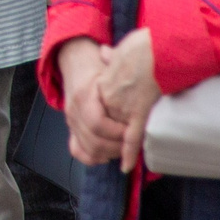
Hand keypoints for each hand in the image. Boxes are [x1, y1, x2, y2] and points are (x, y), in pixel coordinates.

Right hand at [55, 37, 126, 166]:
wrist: (75, 62)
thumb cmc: (97, 66)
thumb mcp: (111, 68)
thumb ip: (127, 82)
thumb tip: (149, 81)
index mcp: (84, 96)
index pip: (96, 124)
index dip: (116, 133)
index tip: (131, 133)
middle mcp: (74, 110)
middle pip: (93, 140)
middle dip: (116, 147)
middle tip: (131, 146)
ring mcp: (71, 120)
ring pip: (87, 148)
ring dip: (108, 153)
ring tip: (124, 150)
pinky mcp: (71, 127)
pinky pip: (76, 149)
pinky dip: (91, 157)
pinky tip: (105, 157)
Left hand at [96, 26, 162, 172]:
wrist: (154, 46)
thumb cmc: (141, 46)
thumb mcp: (118, 50)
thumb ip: (111, 57)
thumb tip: (104, 52)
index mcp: (101, 86)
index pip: (95, 113)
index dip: (99, 126)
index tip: (103, 132)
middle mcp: (108, 99)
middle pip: (102, 127)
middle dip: (107, 140)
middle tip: (113, 149)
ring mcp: (122, 108)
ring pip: (116, 135)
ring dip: (119, 148)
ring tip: (122, 156)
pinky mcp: (139, 113)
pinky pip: (132, 138)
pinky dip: (129, 153)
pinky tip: (127, 165)